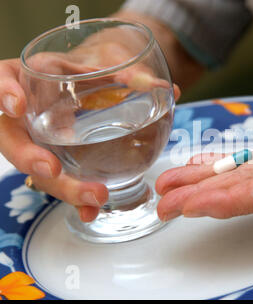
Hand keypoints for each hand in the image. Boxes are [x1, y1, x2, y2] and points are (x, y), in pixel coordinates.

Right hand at [0, 40, 180, 221]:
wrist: (70, 92)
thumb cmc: (72, 78)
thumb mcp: (90, 70)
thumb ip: (121, 76)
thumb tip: (164, 87)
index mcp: (24, 83)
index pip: (1, 80)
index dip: (3, 92)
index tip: (17, 106)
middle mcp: (21, 117)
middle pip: (12, 141)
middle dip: (30, 157)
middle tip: (53, 169)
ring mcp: (34, 143)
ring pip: (36, 170)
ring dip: (62, 187)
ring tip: (95, 198)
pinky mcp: (51, 163)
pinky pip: (59, 183)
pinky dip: (74, 199)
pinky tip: (91, 211)